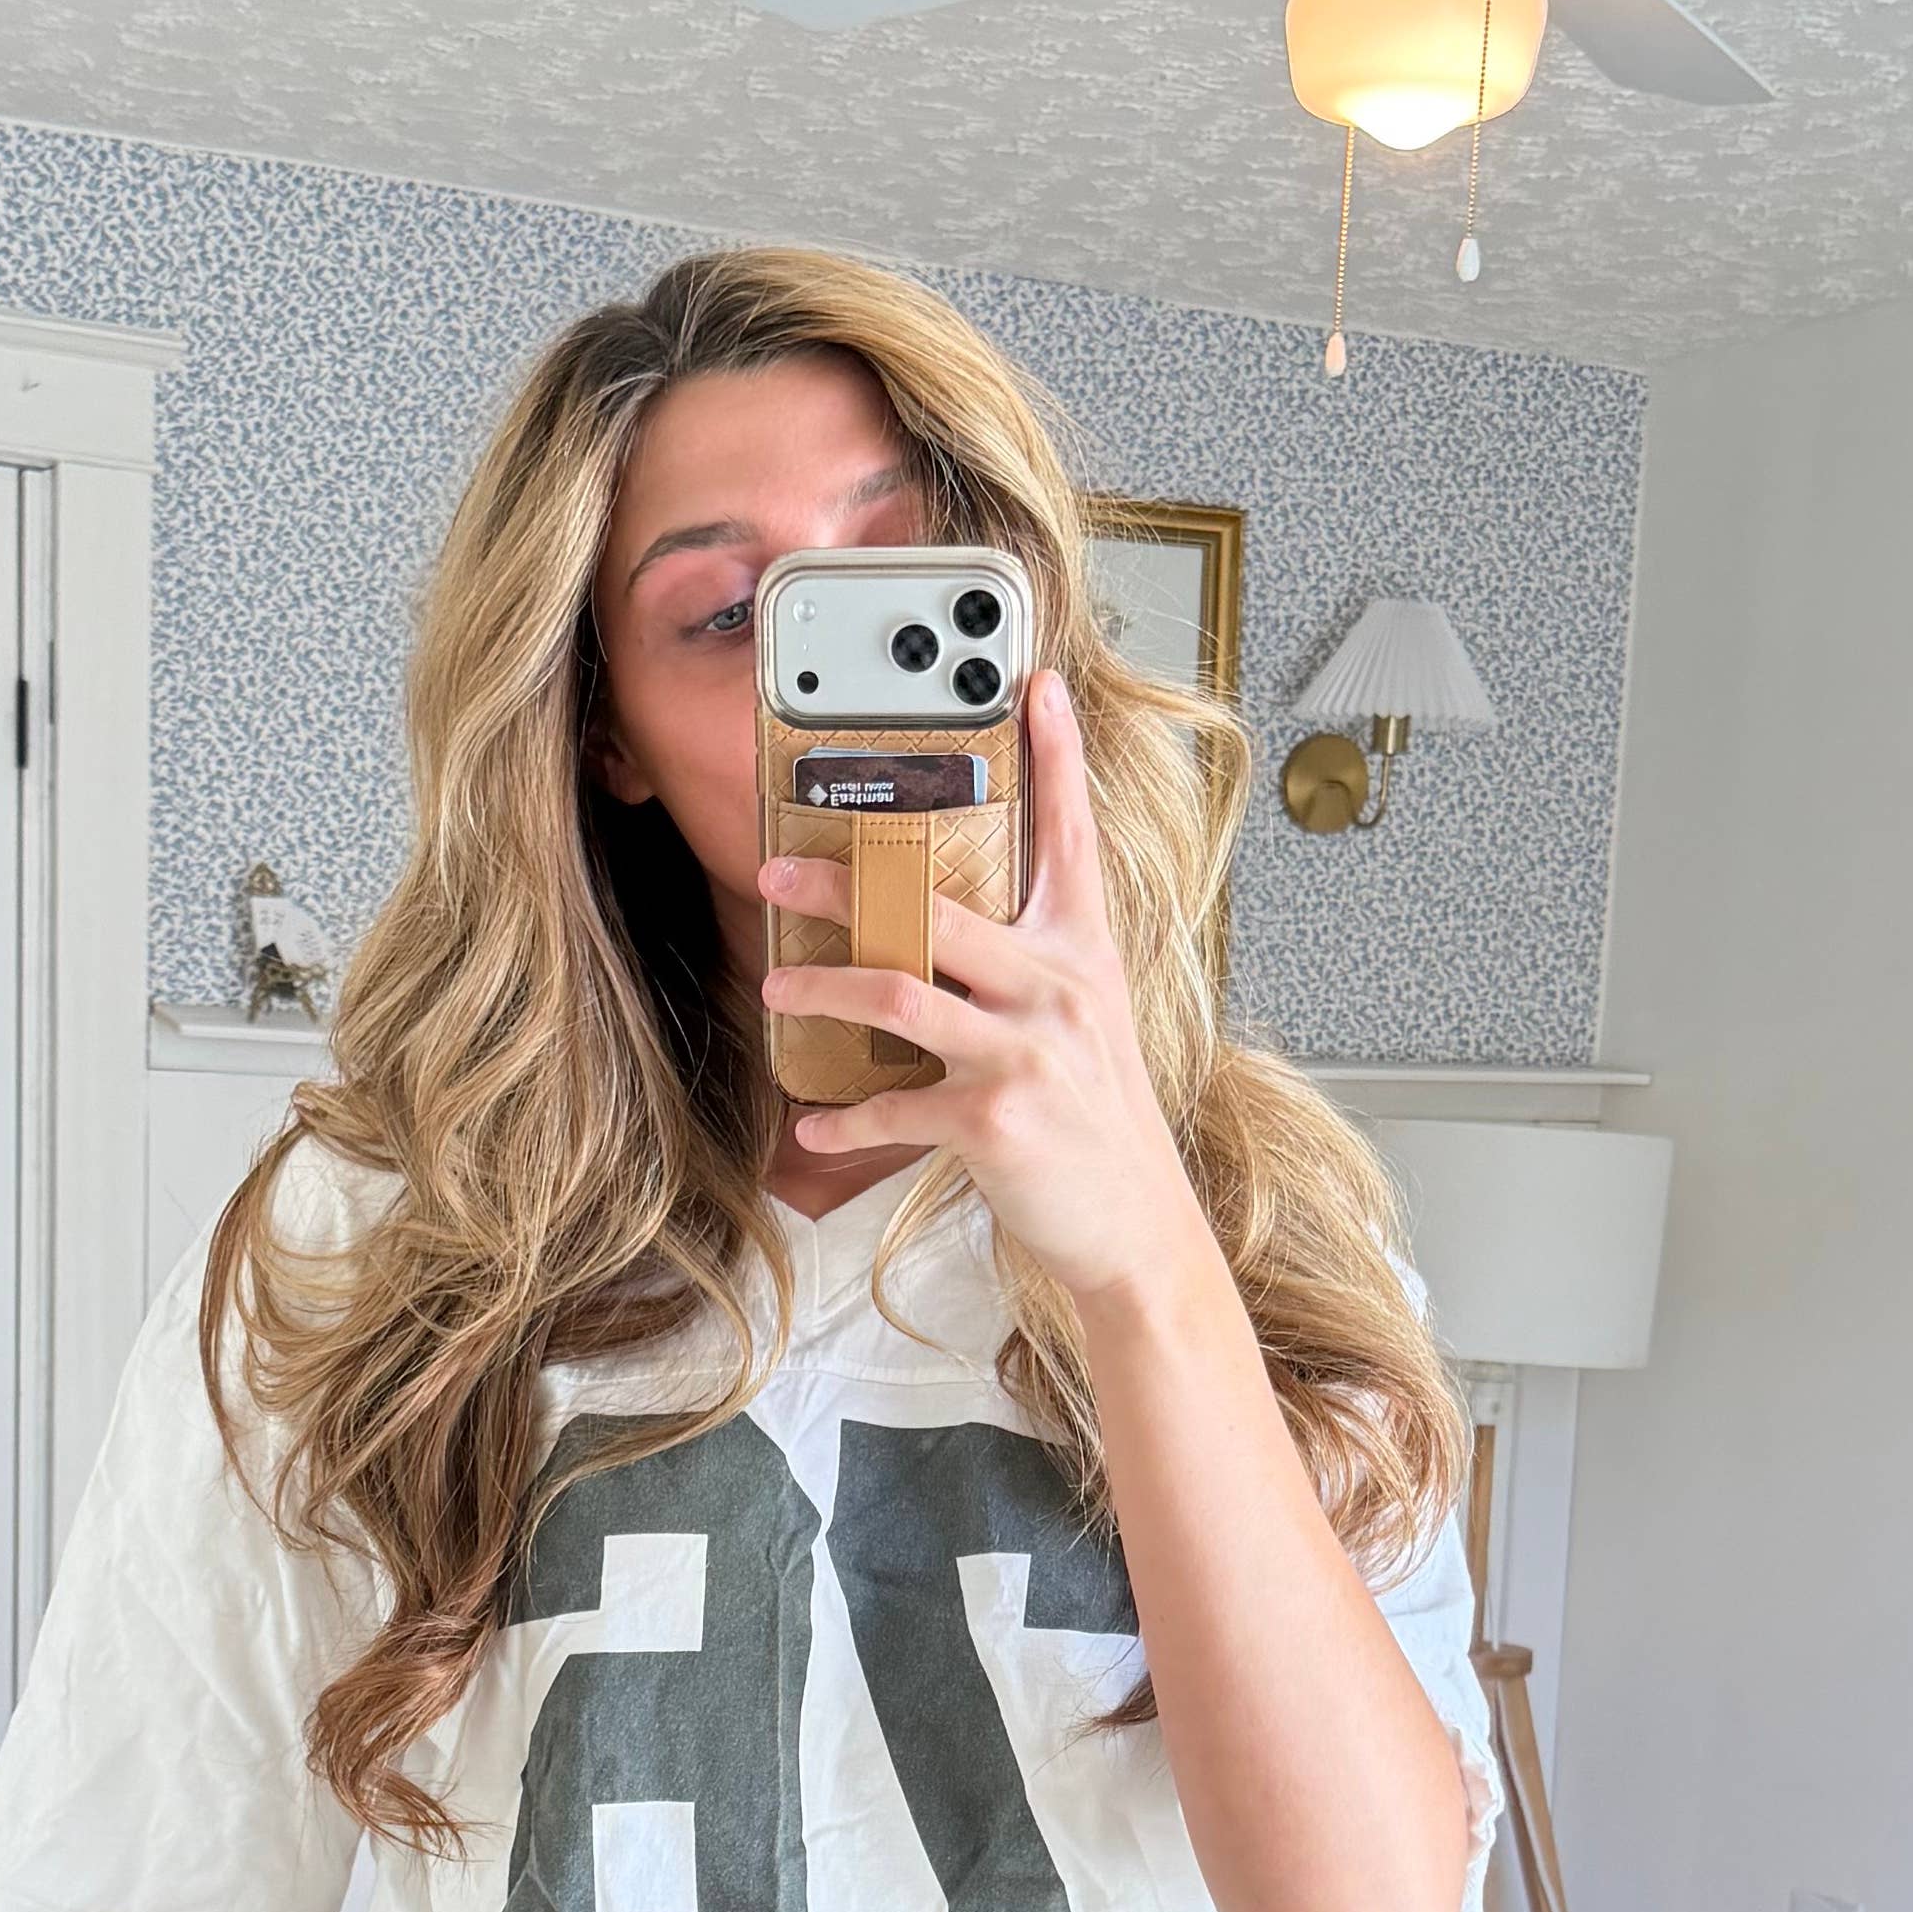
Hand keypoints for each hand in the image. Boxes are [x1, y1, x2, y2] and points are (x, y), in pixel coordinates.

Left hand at [757, 673, 1214, 1308]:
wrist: (1134, 1225)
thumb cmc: (1099, 1122)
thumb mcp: (1087, 1024)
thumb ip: (1033, 966)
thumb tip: (948, 927)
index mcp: (1083, 954)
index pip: (1072, 836)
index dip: (1058, 756)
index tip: (1036, 686)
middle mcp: (1059, 991)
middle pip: (935, 909)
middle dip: (844, 883)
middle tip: (778, 868)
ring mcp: (1028, 1055)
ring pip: (898, 995)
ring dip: (823, 987)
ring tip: (780, 983)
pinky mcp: (994, 1121)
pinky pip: (895, 1105)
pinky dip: (843, 1116)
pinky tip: (811, 1121)